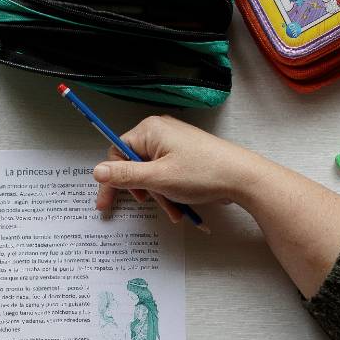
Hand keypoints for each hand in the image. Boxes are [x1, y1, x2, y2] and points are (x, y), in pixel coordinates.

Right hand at [93, 115, 265, 222]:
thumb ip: (125, 176)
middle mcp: (160, 133)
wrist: (242, 177)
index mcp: (150, 130)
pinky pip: (166, 175)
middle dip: (142, 190)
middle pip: (134, 165)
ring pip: (151, 174)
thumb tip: (97, 171)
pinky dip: (169, 192)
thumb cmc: (203, 172)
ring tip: (173, 209)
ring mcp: (174, 144)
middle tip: (150, 204)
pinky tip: (180, 207)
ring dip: (158, 195)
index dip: (112, 179)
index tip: (106, 202)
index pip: (117, 153)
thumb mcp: (158, 178)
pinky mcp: (185, 156)